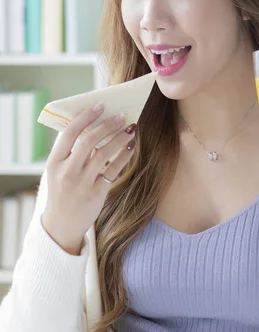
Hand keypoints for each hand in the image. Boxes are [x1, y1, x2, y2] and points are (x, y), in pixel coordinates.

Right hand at [41, 103, 136, 254]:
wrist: (61, 225)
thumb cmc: (62, 191)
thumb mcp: (57, 170)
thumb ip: (70, 151)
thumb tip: (92, 123)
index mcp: (54, 162)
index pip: (69, 133)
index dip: (85, 117)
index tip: (100, 105)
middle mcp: (66, 171)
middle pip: (88, 141)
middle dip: (106, 125)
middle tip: (120, 116)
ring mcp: (81, 183)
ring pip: (103, 154)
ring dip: (118, 137)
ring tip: (130, 127)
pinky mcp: (96, 194)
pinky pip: (113, 170)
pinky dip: (123, 155)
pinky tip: (131, 145)